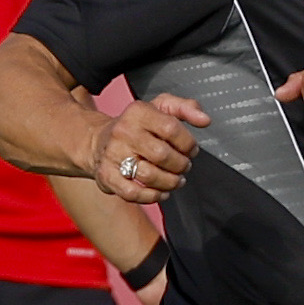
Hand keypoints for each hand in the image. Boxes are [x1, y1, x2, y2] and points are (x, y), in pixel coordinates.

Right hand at [91, 92, 205, 204]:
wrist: (99, 140)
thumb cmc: (136, 126)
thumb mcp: (160, 108)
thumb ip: (186, 108)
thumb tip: (204, 120)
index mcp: (138, 112)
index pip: (172, 129)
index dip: (188, 143)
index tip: (191, 149)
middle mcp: (123, 131)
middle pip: (163, 155)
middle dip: (181, 165)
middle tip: (184, 166)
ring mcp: (113, 155)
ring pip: (150, 176)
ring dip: (170, 182)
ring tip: (176, 180)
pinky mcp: (106, 176)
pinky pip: (133, 193)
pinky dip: (153, 196)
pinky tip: (161, 192)